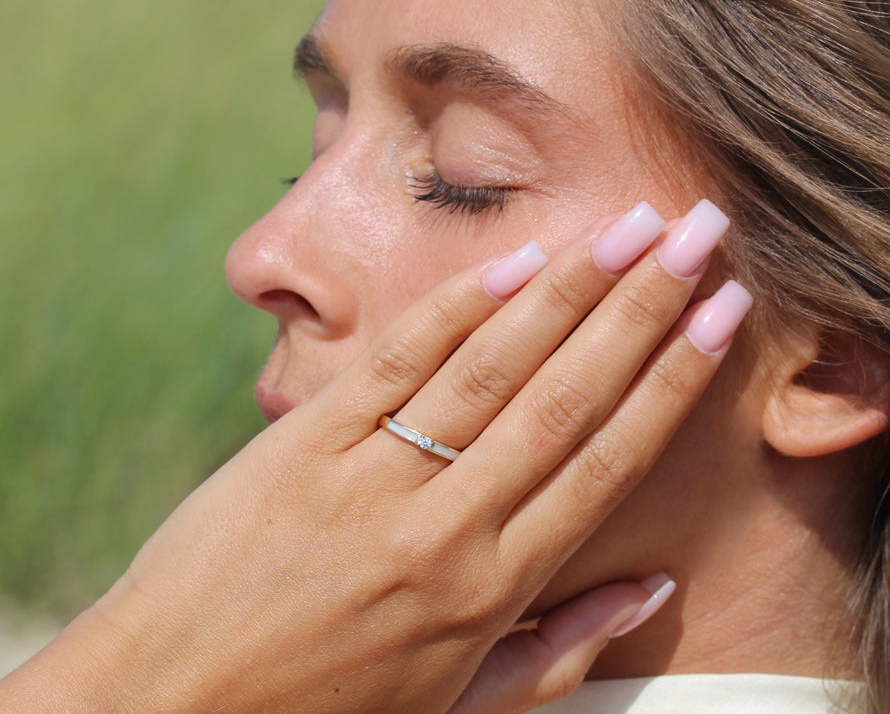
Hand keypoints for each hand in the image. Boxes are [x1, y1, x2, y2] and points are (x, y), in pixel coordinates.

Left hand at [0, 200, 749, 712]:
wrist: (166, 705)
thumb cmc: (319, 710)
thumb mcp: (454, 707)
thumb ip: (558, 648)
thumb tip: (655, 586)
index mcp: (491, 591)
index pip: (606, 464)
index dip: (672, 383)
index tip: (723, 316)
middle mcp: (444, 527)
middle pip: (567, 397)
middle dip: (645, 306)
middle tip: (703, 230)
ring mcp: (371, 478)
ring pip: (492, 366)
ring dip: (571, 288)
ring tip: (632, 223)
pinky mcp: (304, 443)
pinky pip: (395, 362)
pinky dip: (458, 305)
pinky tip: (516, 257)